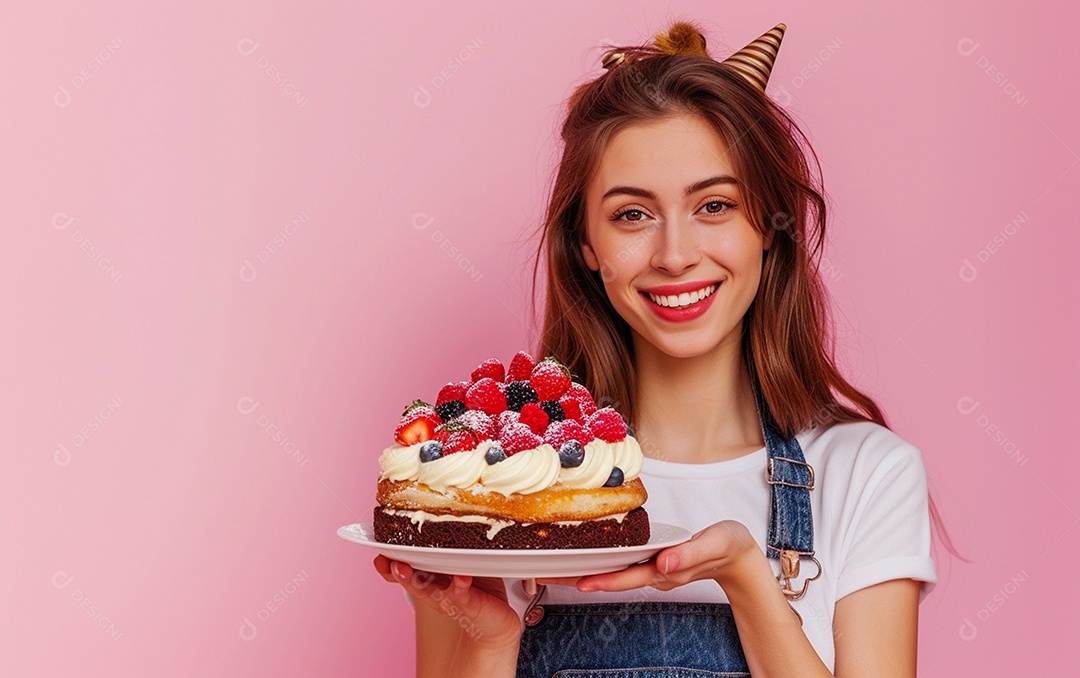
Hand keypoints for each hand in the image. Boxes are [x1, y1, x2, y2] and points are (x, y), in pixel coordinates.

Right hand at [373, 554, 522, 649]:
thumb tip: (437, 515)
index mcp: (431, 578)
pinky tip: (461, 579)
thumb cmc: (479, 588)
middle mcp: (437, 592)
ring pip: (431, 591)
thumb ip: (449, 546)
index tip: (378, 554)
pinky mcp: (472, 606)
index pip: (404, 571)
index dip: (388, 565)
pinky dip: (460, 588)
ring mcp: (452, 601)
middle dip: (398, 573)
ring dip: (418, 581)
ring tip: (407, 569)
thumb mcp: (460, 563)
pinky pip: (464, 597)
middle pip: (412, 581)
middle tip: (389, 563)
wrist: (498, 622)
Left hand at [537, 520, 762, 591]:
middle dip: (584, 576)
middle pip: (614, 578)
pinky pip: (626, 564)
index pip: (628, 578)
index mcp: (666, 570)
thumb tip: (662, 562)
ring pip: (618, 572)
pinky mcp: (655, 561)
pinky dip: (607, 561)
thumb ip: (689, 554)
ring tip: (560, 563)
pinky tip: (591, 554)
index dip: (602, 580)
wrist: (740, 555)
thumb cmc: (728, 546)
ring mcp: (655, 569)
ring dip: (591, 569)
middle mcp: (656, 573)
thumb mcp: (715, 544)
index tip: (577, 581)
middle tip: (552, 573)